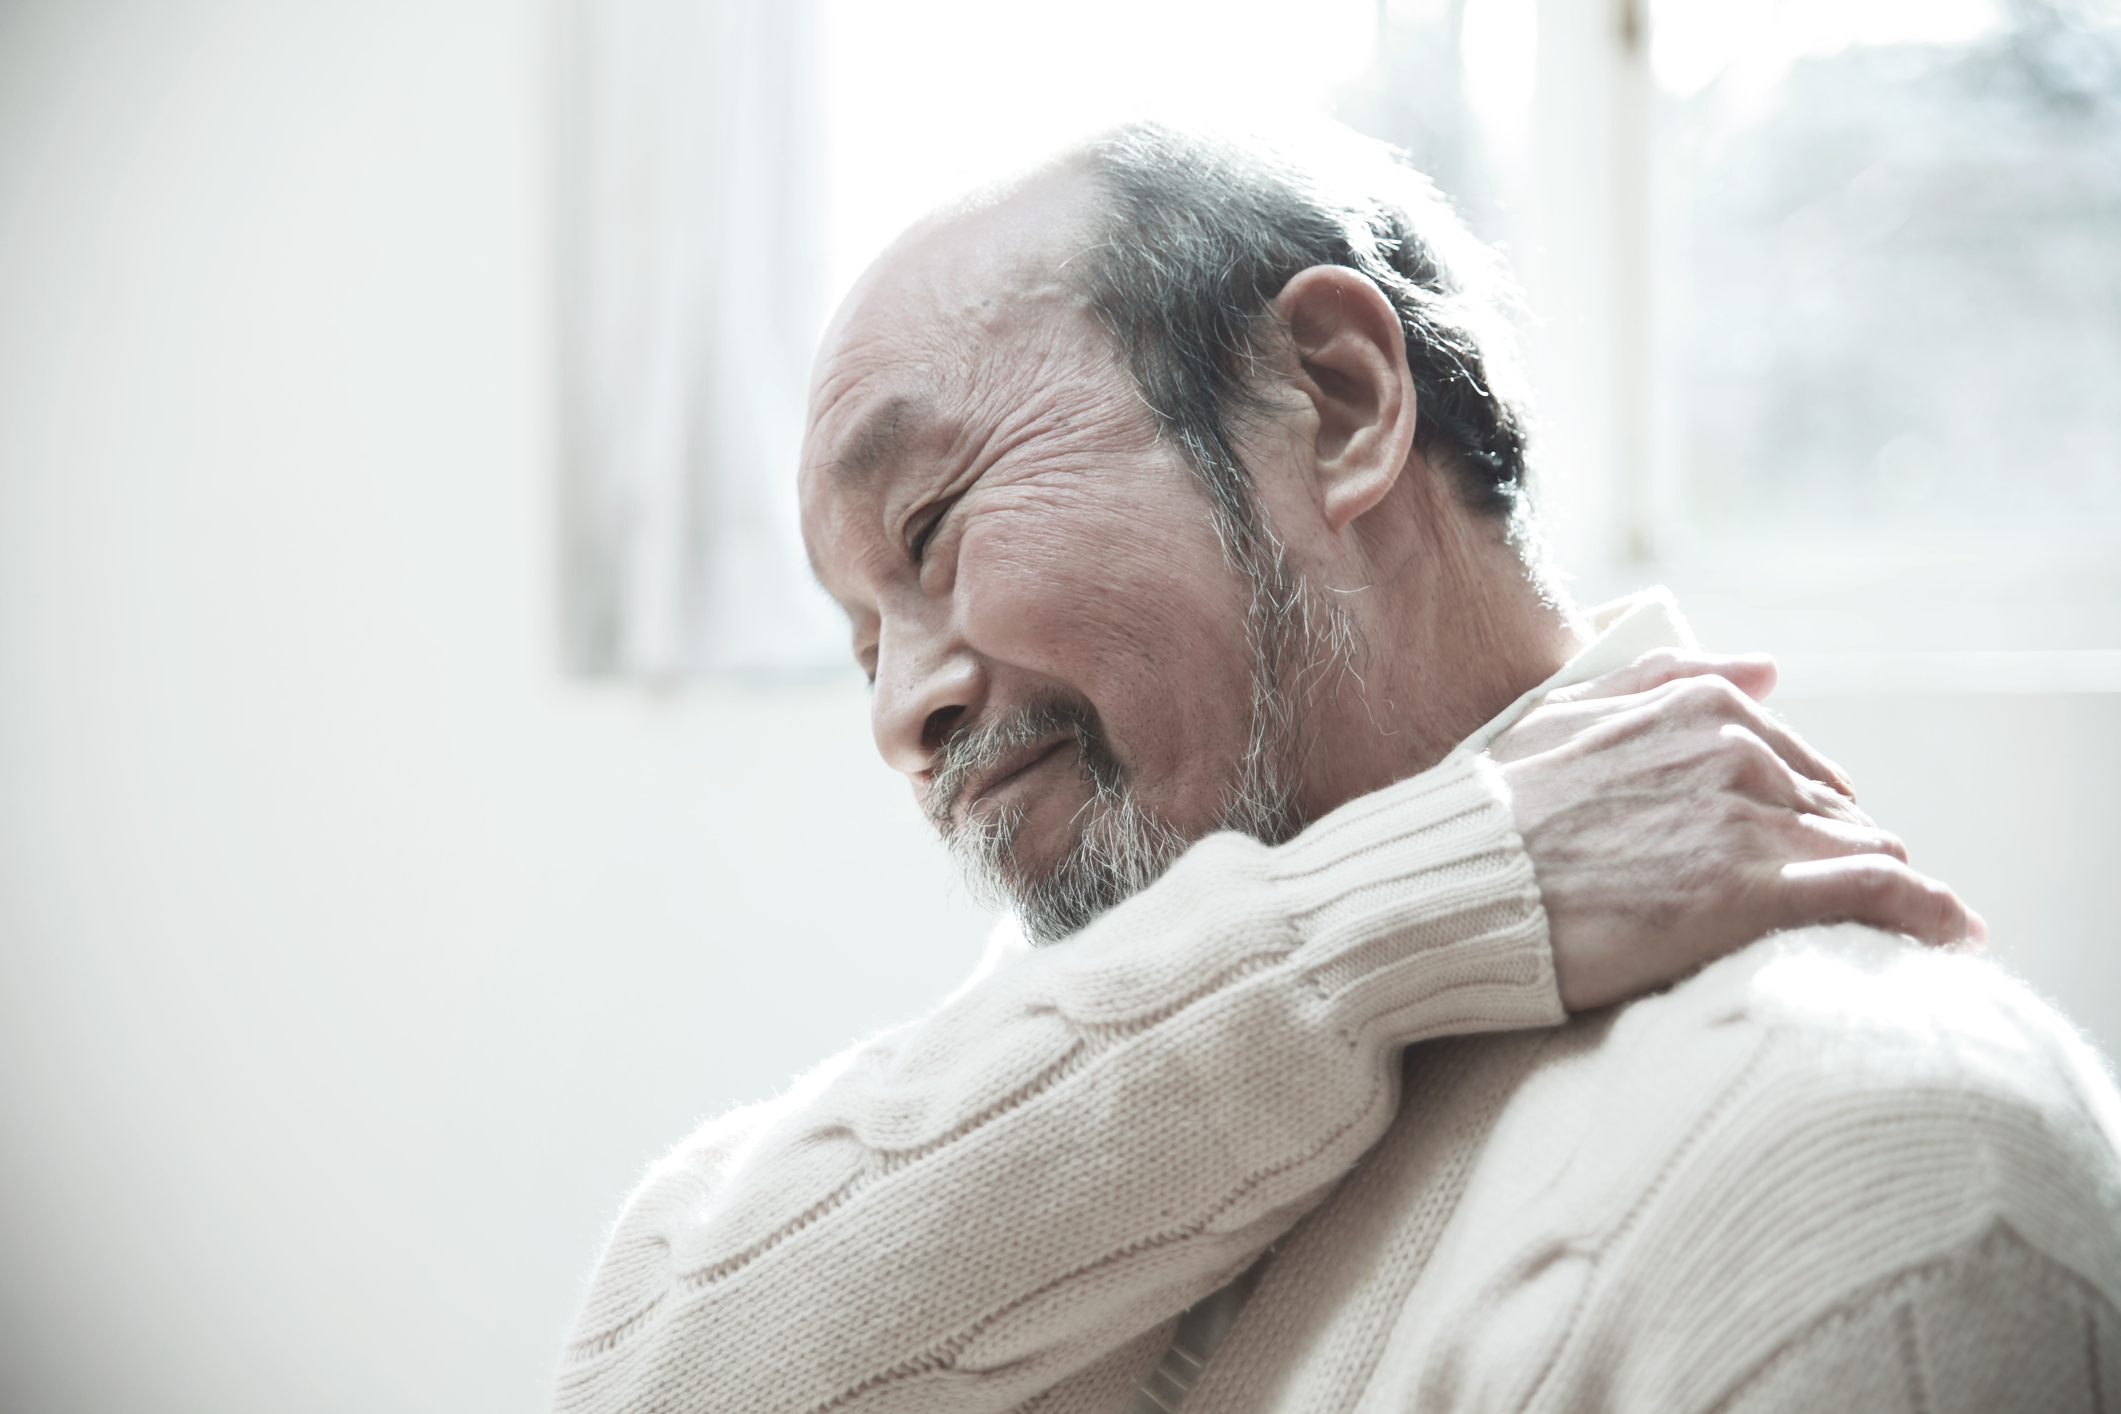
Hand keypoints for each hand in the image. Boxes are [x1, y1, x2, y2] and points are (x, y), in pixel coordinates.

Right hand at [1489, 649, 1985, 1011]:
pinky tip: (1951, 938)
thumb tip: (1768, 664)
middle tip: (1834, 916)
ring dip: (1884, 894)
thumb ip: (1670, 677)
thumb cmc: (1487, 811)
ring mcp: (1745, 821)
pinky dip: (1924, 915)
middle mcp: (1736, 751)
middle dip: (1843, 858)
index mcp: (1700, 706)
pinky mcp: (1747, 893)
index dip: (1807, 819)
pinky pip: (1875, 893)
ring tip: (1889, 941)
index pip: (1802, 764)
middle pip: (1839, 812)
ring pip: (1866, 851)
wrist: (1447, 884)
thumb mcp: (1567, 712)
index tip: (1803, 862)